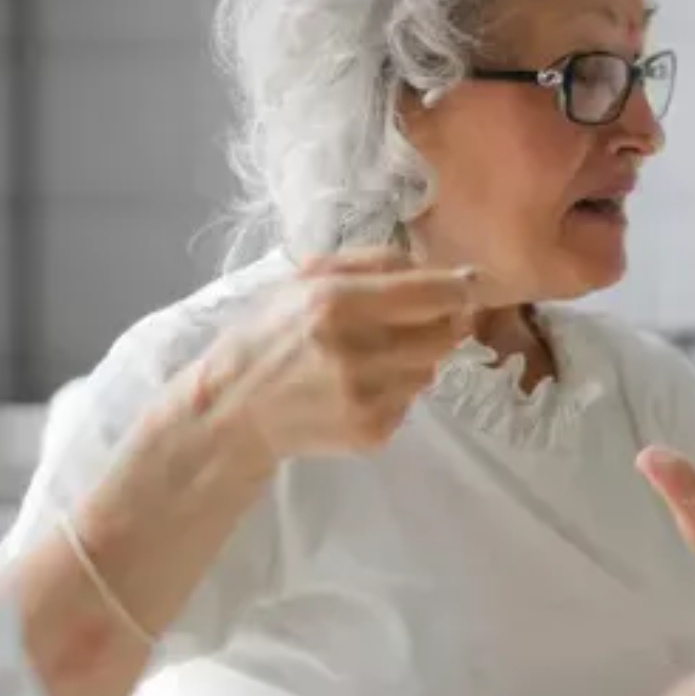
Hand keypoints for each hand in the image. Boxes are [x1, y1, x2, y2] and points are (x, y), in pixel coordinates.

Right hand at [196, 249, 476, 465]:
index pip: (434, 293)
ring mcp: (366, 397)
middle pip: (445, 333)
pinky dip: (396, 390)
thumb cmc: (267, 336)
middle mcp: (356, 352)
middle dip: (439, 322)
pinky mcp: (372, 431)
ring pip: (431, 368)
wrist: (231, 411)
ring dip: (415, 358)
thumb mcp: (304, 281)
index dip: (458, 288)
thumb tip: (441, 268)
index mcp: (335, 302)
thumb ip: (373, 264)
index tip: (463, 285)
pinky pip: (410, 401)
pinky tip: (358, 387)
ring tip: (372, 356)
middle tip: (413, 320)